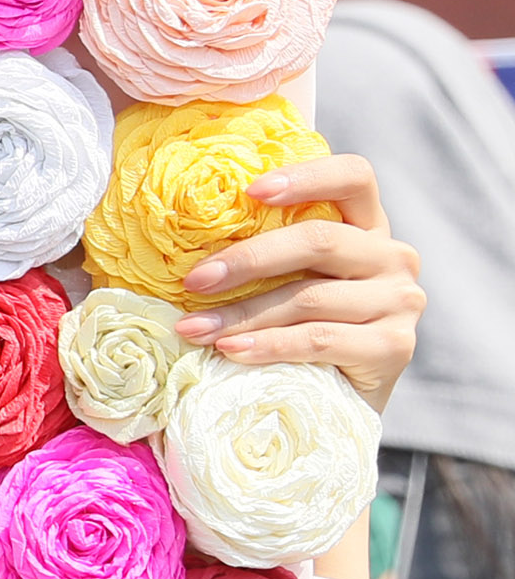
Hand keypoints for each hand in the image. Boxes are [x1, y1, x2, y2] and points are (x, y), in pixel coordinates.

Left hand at [179, 154, 423, 408]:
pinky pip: (319, 339)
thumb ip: (262, 255)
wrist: (335, 402)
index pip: (354, 177)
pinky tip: (231, 351)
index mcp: (367, 227)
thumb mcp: (283, 282)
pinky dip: (268, 345)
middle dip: (248, 259)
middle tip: (194, 280)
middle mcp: (393, 256)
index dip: (306, 176)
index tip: (249, 191)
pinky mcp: (395, 346)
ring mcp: (401, 301)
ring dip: (241, 314)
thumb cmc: (293, 331)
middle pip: (321, 239)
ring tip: (193, 329)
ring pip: (310, 296)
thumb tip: (177, 236)